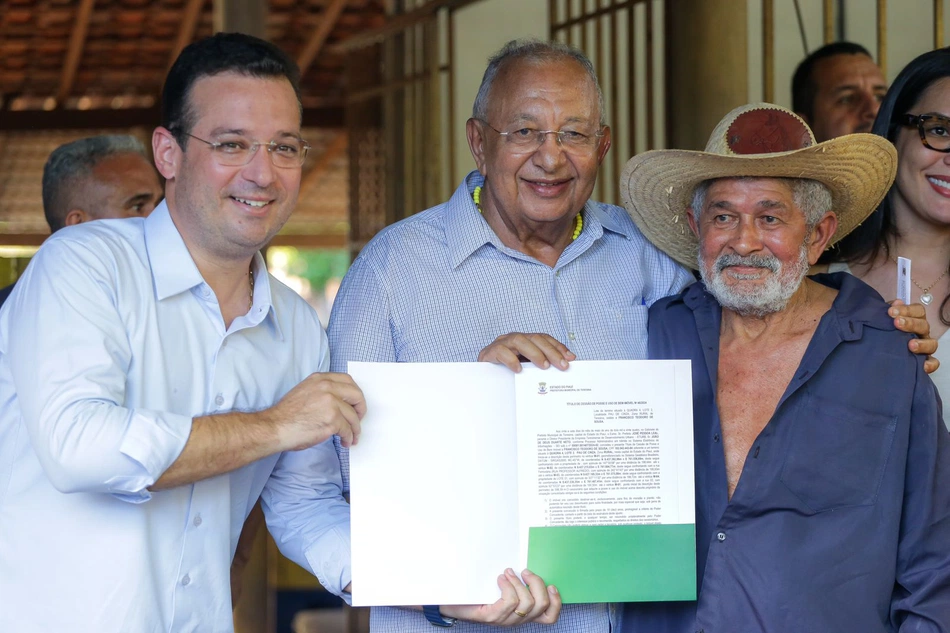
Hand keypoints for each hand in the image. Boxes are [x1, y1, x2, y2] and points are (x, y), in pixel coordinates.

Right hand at [269, 373, 365, 450]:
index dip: (354, 393)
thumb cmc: (287, 415)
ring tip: (352, 437)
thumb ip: (323, 391)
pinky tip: (345, 442)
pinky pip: (348, 430)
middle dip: (361, 409)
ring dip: (355, 428)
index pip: (347, 380)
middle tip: (358, 419)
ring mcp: (331, 403)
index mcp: (320, 379)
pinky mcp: (332, 420)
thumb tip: (341, 402)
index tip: (355, 403)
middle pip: (356, 395)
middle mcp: (327, 387)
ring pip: (354, 416)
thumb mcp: (305, 391)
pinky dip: (349, 438)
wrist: (275, 427)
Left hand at [441, 568, 560, 625]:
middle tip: (525, 571)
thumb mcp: (501, 587)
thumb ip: (516, 580)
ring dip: (519, 583)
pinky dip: (507, 587)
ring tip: (508, 573)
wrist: (453, 603)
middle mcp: (517, 619)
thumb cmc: (478, 593)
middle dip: (537, 584)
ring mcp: (505, 620)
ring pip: (526, 604)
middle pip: (541, 606)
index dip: (556, 602)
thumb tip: (526, 562)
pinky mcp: (492, 617)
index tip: (551, 585)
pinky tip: (500, 579)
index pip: (549, 616)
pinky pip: (509, 602)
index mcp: (524, 613)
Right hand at [478, 333, 575, 372]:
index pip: (543, 338)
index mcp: (523, 341)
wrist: (480, 378)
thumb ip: (539, 366)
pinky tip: (519, 370)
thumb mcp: (525, 369)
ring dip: (534, 353)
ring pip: (519, 340)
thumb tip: (562, 368)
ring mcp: (500, 343)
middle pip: (535, 338)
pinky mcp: (488, 352)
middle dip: (551, 351)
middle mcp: (513, 339)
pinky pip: (501, 352)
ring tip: (544, 366)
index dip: (557, 346)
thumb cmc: (505, 373)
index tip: (570, 358)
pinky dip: (511, 360)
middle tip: (562, 365)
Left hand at [889, 301, 939, 373]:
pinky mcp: (925, 361)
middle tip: (897, 323)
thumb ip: (889, 310)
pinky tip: (922, 365)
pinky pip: (933, 362)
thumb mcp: (885, 320)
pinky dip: (930, 364)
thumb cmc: (886, 331)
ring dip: (922, 344)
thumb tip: (895, 303)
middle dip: (911, 323)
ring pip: (932, 344)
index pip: (918, 311)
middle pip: (923, 325)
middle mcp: (921, 332)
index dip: (907, 309)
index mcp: (914, 320)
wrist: (879, 352)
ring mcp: (925, 346)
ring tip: (910, 344)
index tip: (891, 311)